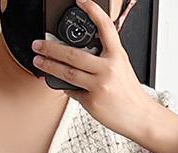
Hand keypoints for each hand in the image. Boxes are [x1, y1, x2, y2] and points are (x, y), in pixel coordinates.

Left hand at [31, 0, 177, 152]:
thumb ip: (104, 56)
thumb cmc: (129, 92)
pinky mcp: (92, 101)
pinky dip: (64, 86)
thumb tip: (81, 52)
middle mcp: (108, 68)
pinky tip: (59, 82)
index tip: (80, 1)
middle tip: (38, 44)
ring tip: (38, 61)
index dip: (92, 10)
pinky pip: (72, 91)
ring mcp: (99, 85)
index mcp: (117, 55)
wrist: (139, 116)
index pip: (104, 27)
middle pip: (73, 54)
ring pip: (68, 72)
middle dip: (51, 48)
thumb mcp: (121, 66)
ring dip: (49, 66)